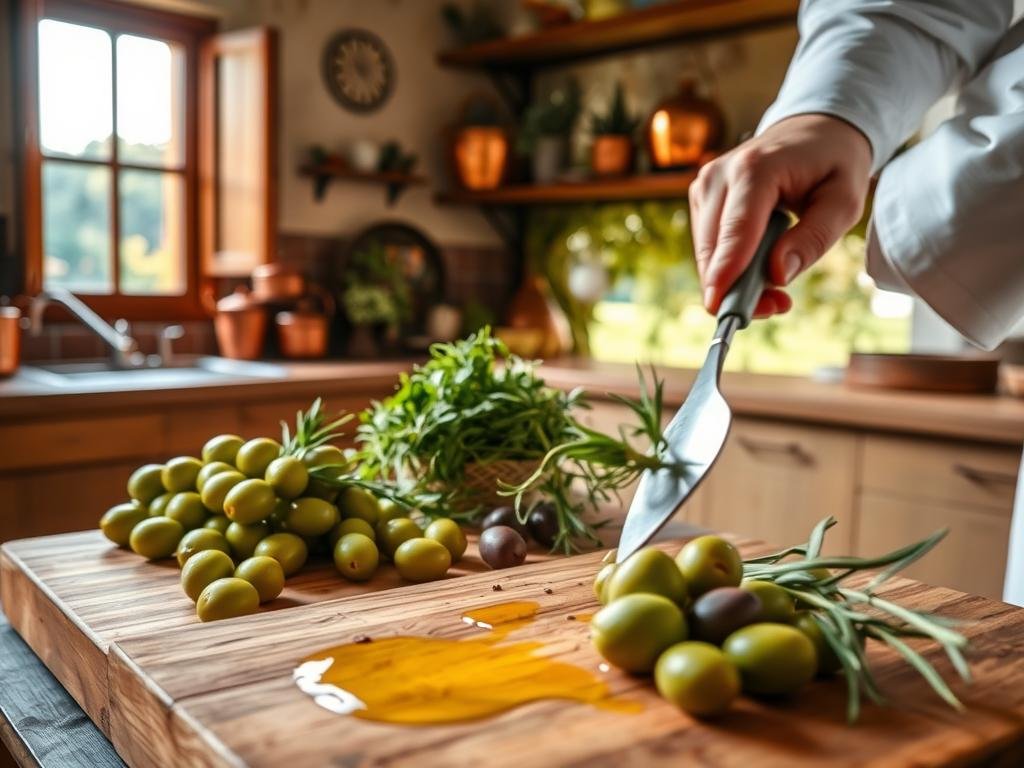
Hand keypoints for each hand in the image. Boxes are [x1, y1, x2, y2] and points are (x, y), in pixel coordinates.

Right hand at [689, 114, 872, 316]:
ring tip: (776, 287)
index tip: (720, 309)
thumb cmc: (833, 164)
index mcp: (755, 169)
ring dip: (734, 281)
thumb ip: (814, 238)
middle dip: (739, 288)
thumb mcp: (845, 201)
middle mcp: (719, 175)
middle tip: (780, 306)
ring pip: (707, 254)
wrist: (813, 130)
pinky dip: (729, 267)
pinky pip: (708, 247)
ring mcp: (704, 186)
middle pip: (715, 250)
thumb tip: (777, 275)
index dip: (727, 273)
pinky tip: (758, 266)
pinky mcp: (700, 198)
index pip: (735, 231)